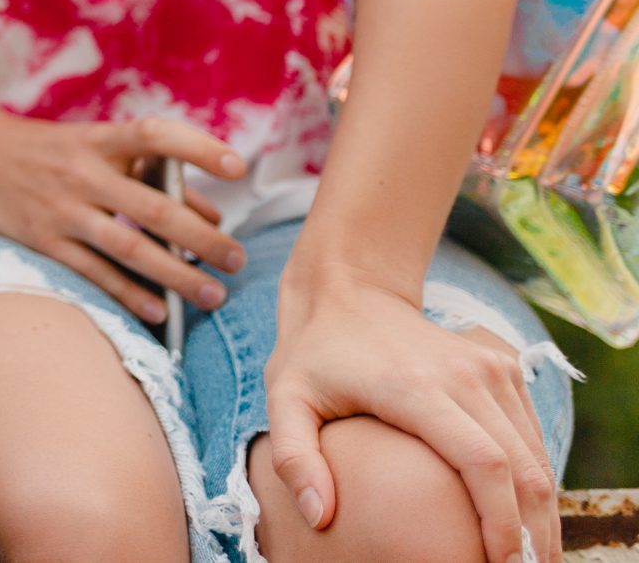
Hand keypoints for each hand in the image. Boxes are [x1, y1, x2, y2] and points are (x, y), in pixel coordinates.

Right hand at [0, 103, 247, 324]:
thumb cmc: (50, 150)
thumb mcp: (93, 144)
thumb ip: (148, 173)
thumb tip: (208, 217)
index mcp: (99, 140)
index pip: (155, 136)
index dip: (198, 149)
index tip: (237, 168)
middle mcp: (82, 172)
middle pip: (154, 209)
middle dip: (203, 239)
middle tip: (237, 260)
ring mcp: (61, 209)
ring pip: (130, 249)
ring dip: (177, 276)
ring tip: (212, 295)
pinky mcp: (41, 240)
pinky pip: (94, 272)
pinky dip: (129, 294)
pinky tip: (159, 310)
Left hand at [265, 268, 556, 562]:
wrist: (351, 288)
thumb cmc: (314, 352)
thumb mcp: (284, 398)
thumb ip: (294, 458)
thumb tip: (320, 517)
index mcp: (414, 387)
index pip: (484, 463)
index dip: (501, 522)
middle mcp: (464, 376)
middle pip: (524, 470)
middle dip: (531, 532)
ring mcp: (490, 368)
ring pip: (538, 456)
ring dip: (541, 513)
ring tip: (525, 556)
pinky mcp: (504, 367)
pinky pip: (533, 435)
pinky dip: (537, 481)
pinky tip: (523, 517)